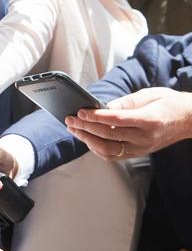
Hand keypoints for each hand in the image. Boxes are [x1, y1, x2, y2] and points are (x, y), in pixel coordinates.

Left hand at [65, 87, 191, 159]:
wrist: (189, 120)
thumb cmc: (169, 103)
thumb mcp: (150, 94)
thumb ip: (127, 102)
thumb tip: (104, 106)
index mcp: (150, 120)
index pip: (117, 120)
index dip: (96, 117)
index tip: (80, 111)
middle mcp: (145, 137)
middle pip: (109, 136)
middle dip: (85, 127)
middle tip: (70, 119)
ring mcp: (142, 148)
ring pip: (108, 150)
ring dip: (87, 140)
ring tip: (74, 129)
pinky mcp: (139, 153)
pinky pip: (114, 155)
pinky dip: (97, 148)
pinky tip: (87, 138)